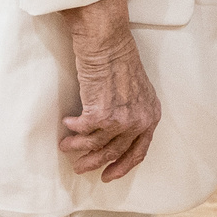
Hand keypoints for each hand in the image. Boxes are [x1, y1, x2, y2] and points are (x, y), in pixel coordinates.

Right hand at [59, 0, 161, 181]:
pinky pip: (81, 130)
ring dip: (77, 148)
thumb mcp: (136, 89)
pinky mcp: (100, 115)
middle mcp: (139, 121)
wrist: (107, 40)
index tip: (109, 175)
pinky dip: (72, 129)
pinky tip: (67, 124)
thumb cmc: (119, 57)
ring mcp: (120, 120)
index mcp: (150, 115)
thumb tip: (113, 131)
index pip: (139, 151)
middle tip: (80, 168)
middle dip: (94, 162)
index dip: (123, 166)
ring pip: (95, 145)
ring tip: (65, 146)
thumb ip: (131, 111)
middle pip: (115, 153)